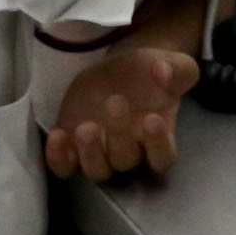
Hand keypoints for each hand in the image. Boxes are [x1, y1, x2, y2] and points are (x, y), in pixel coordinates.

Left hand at [45, 45, 198, 180]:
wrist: (120, 70)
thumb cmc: (150, 73)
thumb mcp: (173, 64)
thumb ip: (178, 69)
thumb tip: (163, 71)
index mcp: (157, 137)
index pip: (163, 157)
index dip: (158, 145)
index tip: (152, 119)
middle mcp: (129, 151)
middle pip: (125, 160)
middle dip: (119, 135)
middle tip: (115, 101)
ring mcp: (99, 152)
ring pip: (97, 170)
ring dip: (90, 153)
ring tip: (84, 128)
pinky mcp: (73, 147)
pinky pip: (65, 167)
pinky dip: (59, 158)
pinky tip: (57, 135)